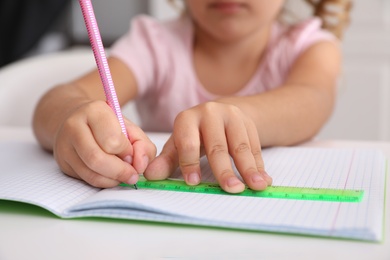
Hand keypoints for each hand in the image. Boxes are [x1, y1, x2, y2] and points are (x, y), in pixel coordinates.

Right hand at [53, 100, 155, 187]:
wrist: (78, 120)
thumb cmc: (108, 125)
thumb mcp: (130, 128)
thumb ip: (142, 145)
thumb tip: (140, 166)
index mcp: (94, 111)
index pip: (112, 140)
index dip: (126, 152)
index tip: (132, 154)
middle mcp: (74, 126)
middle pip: (97, 159)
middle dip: (120, 171)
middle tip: (132, 174)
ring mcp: (64, 145)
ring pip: (90, 173)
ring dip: (113, 179)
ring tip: (123, 175)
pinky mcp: (63, 162)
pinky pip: (86, 179)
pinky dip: (104, 182)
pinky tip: (112, 176)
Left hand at [144, 101, 271, 192]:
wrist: (219, 114)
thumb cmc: (194, 134)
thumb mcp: (178, 144)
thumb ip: (167, 160)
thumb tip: (150, 176)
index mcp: (188, 119)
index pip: (188, 143)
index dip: (189, 163)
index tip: (194, 183)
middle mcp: (210, 113)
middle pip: (217, 146)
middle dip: (225, 170)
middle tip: (232, 189)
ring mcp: (232, 116)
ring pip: (240, 145)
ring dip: (250, 168)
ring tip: (257, 186)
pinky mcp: (248, 122)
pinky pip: (254, 145)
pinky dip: (259, 164)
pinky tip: (263, 179)